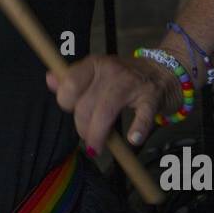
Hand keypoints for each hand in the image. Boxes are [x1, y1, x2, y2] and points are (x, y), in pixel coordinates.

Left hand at [45, 54, 180, 154]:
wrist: (164, 69)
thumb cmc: (123, 77)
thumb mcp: (96, 73)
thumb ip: (72, 79)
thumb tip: (50, 79)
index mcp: (94, 64)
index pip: (70, 83)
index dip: (66, 103)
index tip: (73, 113)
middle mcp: (111, 71)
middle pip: (86, 104)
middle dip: (82, 127)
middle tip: (88, 139)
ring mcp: (132, 83)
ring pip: (106, 111)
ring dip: (98, 134)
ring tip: (96, 148)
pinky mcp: (151, 97)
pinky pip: (143, 114)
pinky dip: (138, 128)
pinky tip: (134, 139)